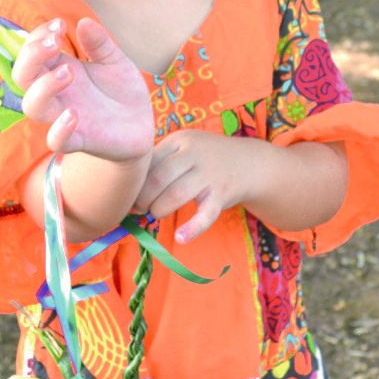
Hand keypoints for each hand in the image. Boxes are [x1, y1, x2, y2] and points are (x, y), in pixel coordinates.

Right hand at [12, 17, 153, 162]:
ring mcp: (64, 116)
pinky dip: (59, 130)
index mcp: (60, 69)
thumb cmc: (121, 91)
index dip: (38, 36)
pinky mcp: (80, 140)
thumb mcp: (115, 61)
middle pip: (22, 75)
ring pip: (33, 106)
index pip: (32, 51)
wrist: (141, 126)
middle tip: (54, 42)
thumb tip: (84, 22)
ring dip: (44, 87)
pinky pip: (56, 142)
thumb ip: (100, 44)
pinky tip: (73, 114)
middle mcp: (56, 93)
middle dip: (31, 56)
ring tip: (69, 72)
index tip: (59, 25)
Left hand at [133, 131, 261, 242]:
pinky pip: (206, 214)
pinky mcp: (223, 194)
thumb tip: (128, 193)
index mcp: (179, 141)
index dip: (134, 183)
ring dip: (160, 209)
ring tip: (157, 214)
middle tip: (141, 208)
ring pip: (177, 194)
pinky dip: (192, 228)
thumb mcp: (185, 150)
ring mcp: (210, 173)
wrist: (250, 163)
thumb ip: (159, 164)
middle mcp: (194, 153)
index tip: (129, 197)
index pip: (148, 162)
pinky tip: (180, 237)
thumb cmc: (206, 160)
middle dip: (144, 199)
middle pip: (158, 178)